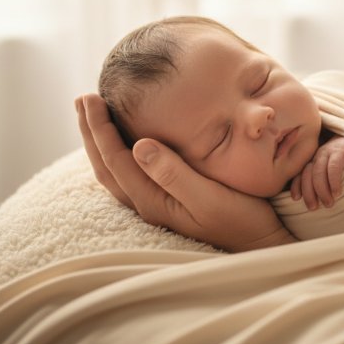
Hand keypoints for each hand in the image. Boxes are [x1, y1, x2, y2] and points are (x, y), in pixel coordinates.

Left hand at [75, 94, 296, 251]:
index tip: (91, 97)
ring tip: (92, 117)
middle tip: (82, 99)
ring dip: (100, 143)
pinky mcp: (169, 203)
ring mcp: (158, 206)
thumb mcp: (209, 196)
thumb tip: (138, 144)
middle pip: (107, 166)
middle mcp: (148, 204)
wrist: (261, 246)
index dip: (99, 128)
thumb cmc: (241, 220)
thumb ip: (174, 173)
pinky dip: (118, 153)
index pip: (115, 159)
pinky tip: (125, 144)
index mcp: (153, 200)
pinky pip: (130, 176)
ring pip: (115, 172)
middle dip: (91, 132)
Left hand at [290, 135, 343, 210]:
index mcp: (312, 159)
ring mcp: (328, 152)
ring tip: (328, 203)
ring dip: (322, 191)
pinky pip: (333, 167)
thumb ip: (319, 178)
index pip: (300, 173)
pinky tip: (337, 193)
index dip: (296, 186)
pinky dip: (334, 182)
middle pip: (307, 174)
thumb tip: (313, 199)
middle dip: (309, 193)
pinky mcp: (340, 151)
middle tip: (314, 208)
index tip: (296, 198)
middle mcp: (317, 155)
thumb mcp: (328, 168)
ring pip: (318, 172)